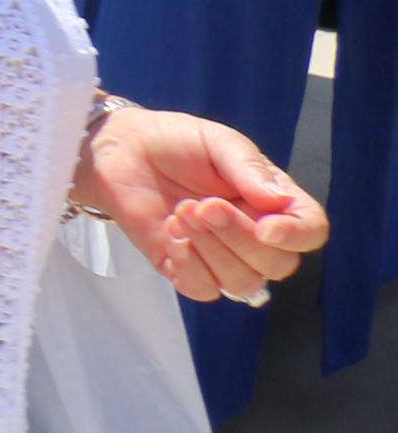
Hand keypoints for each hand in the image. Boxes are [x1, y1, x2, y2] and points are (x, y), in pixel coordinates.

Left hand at [83, 106, 324, 303]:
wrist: (121, 150)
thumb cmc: (176, 141)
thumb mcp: (216, 141)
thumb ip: (248, 167)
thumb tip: (279, 200)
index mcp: (274, 202)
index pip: (310, 231)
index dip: (296, 236)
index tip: (267, 227)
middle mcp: (255, 234)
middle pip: (277, 264)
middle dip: (239, 237)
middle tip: (203, 204)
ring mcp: (222, 256)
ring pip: (243, 283)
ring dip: (213, 251)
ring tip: (182, 212)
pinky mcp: (186, 269)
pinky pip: (205, 291)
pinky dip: (190, 267)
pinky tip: (172, 235)